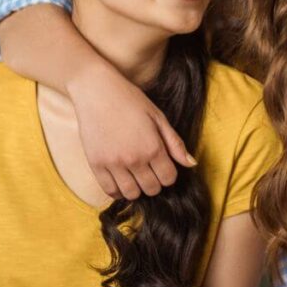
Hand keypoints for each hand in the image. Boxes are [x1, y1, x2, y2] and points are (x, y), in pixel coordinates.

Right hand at [66, 64, 195, 199]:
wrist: (97, 92)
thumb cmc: (130, 101)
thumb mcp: (158, 117)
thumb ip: (175, 143)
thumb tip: (191, 163)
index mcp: (153, 147)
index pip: (168, 178)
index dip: (169, 174)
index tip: (164, 165)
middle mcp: (134, 159)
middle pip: (152, 189)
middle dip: (155, 182)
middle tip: (150, 170)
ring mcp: (113, 164)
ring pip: (132, 194)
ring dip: (137, 188)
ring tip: (136, 175)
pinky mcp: (95, 165)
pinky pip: (110, 191)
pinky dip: (118, 190)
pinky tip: (122, 179)